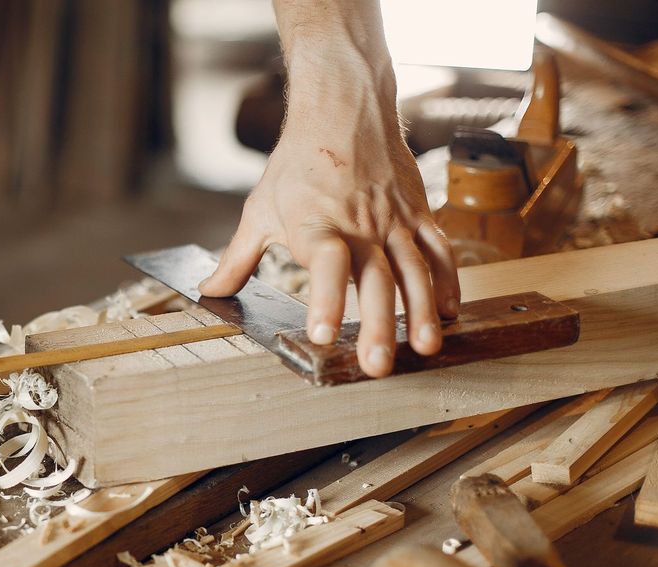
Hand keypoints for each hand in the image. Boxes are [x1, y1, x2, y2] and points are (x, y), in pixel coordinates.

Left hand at [200, 105, 458, 378]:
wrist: (343, 109)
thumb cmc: (297, 163)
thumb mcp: (259, 209)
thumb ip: (237, 259)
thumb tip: (207, 291)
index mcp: (316, 224)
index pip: (324, 264)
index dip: (325, 298)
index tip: (321, 333)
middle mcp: (359, 224)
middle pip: (375, 278)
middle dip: (379, 324)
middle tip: (378, 366)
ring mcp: (393, 219)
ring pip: (414, 268)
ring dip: (423, 311)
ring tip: (426, 347)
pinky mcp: (417, 212)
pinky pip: (438, 250)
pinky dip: (447, 282)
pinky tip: (450, 313)